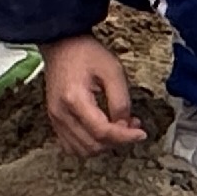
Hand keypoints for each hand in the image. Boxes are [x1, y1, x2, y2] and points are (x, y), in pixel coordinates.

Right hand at [42, 35, 149, 155]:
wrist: (62, 45)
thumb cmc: (86, 53)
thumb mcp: (113, 71)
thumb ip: (121, 101)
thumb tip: (125, 125)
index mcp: (74, 99)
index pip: (102, 131)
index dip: (125, 136)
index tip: (141, 134)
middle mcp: (61, 113)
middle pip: (93, 145)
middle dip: (117, 140)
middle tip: (132, 126)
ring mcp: (56, 119)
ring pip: (83, 150)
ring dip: (105, 145)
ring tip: (118, 128)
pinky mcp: (55, 121)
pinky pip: (72, 146)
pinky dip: (90, 145)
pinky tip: (102, 132)